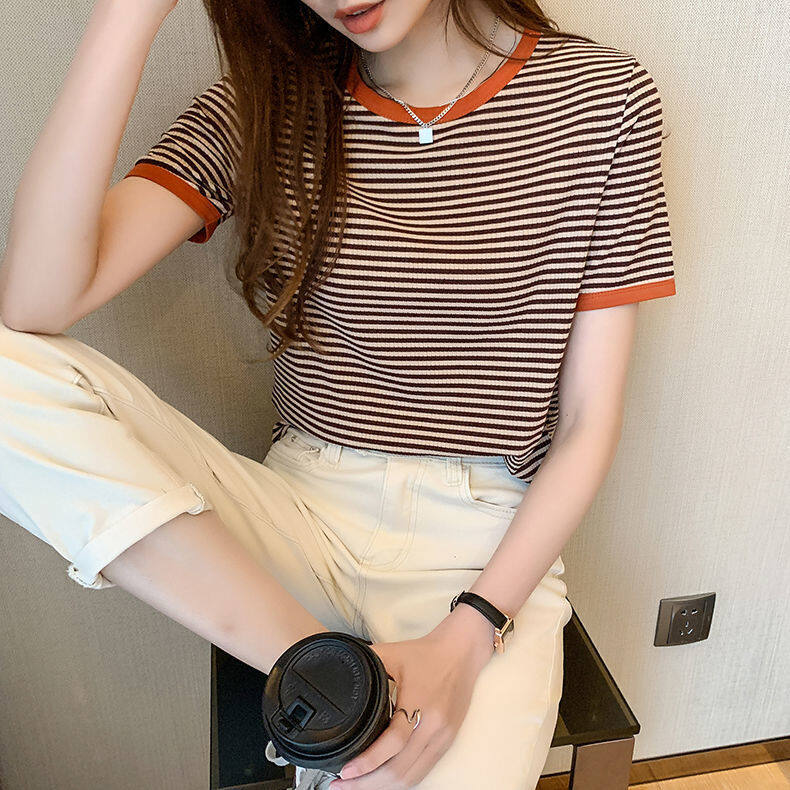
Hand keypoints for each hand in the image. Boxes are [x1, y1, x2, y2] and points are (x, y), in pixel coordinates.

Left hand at [328, 606, 494, 788]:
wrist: (462, 651)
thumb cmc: (428, 653)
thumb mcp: (392, 653)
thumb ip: (367, 663)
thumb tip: (340, 674)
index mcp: (420, 702)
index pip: (392, 743)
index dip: (367, 762)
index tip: (345, 771)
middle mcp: (434, 726)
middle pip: (400, 770)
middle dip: (367, 783)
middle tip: (341, 785)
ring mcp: (443, 738)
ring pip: (411, 777)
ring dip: (382, 787)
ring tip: (357, 787)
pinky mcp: (447, 742)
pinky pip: (423, 771)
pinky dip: (401, 781)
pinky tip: (383, 782)